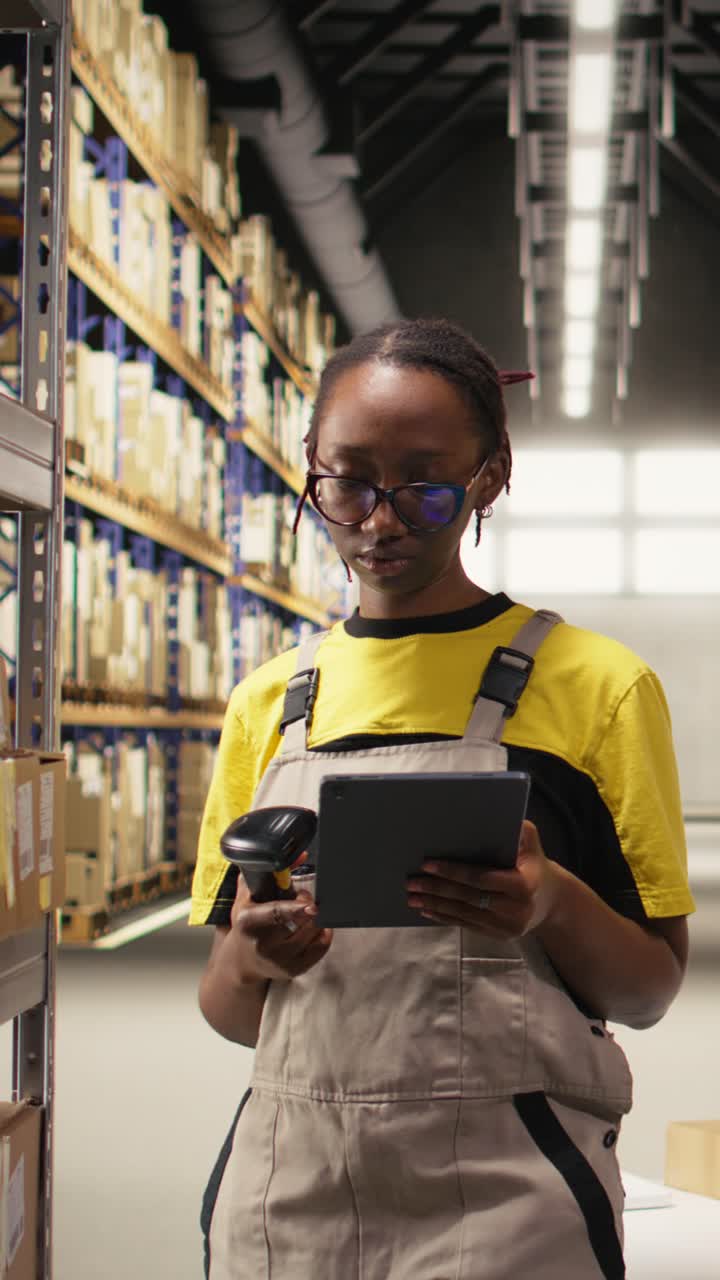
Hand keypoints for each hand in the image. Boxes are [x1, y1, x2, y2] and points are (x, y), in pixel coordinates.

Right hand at [230, 873, 332, 980]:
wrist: (241, 960)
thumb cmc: (247, 921)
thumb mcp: (248, 894)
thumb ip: (270, 871)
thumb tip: (302, 855)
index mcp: (248, 922)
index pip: (276, 914)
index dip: (296, 909)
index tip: (311, 905)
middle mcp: (262, 945)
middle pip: (300, 923)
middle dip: (309, 906)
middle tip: (304, 900)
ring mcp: (279, 961)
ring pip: (313, 934)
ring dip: (316, 919)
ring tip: (306, 914)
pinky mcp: (293, 971)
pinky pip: (320, 948)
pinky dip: (323, 934)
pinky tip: (313, 928)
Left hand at [406, 820, 563, 938]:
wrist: (553, 902)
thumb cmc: (535, 864)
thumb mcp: (532, 842)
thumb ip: (517, 828)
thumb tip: (489, 812)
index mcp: (524, 885)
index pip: (481, 878)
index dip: (452, 871)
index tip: (427, 864)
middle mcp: (516, 910)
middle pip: (467, 898)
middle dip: (436, 889)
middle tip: (411, 881)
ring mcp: (506, 927)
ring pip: (463, 914)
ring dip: (434, 905)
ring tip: (412, 897)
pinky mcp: (498, 936)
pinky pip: (466, 925)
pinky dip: (444, 917)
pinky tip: (426, 910)